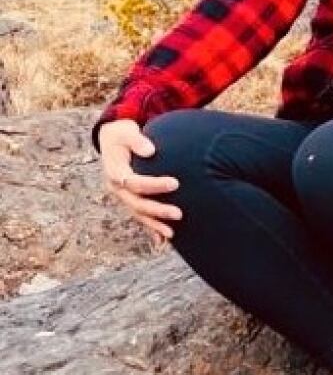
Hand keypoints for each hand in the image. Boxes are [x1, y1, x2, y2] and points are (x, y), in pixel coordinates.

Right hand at [98, 119, 181, 248]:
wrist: (112, 139)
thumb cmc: (122, 134)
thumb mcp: (126, 132)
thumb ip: (137, 140)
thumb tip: (151, 151)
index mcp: (115, 172)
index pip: (135, 183)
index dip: (155, 185)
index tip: (176, 183)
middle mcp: (117, 188)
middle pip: (138, 203)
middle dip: (158, 210)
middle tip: (179, 214)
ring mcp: (123, 196)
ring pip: (139, 214)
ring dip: (155, 224)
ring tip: (172, 234)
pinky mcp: (130, 199)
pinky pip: (141, 216)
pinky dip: (151, 229)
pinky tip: (162, 242)